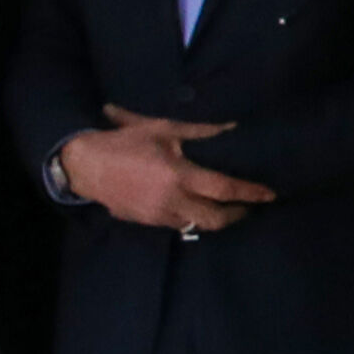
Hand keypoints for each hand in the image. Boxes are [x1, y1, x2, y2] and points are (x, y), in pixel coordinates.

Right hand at [59, 107, 273, 235]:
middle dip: (236, 215)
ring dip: (214, 218)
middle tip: (249, 206)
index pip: (224, 189)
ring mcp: (157, 215)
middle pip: (214, 219)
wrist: (84, 165)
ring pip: (196, 224)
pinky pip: (177, 224)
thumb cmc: (125, 142)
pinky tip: (197, 207)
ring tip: (227, 207)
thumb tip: (231, 128)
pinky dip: (191, 217)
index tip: (269, 194)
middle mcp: (171, 200)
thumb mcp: (163, 129)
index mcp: (178, 175)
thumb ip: (200, 132)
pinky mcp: (146, 222)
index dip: (249, 193)